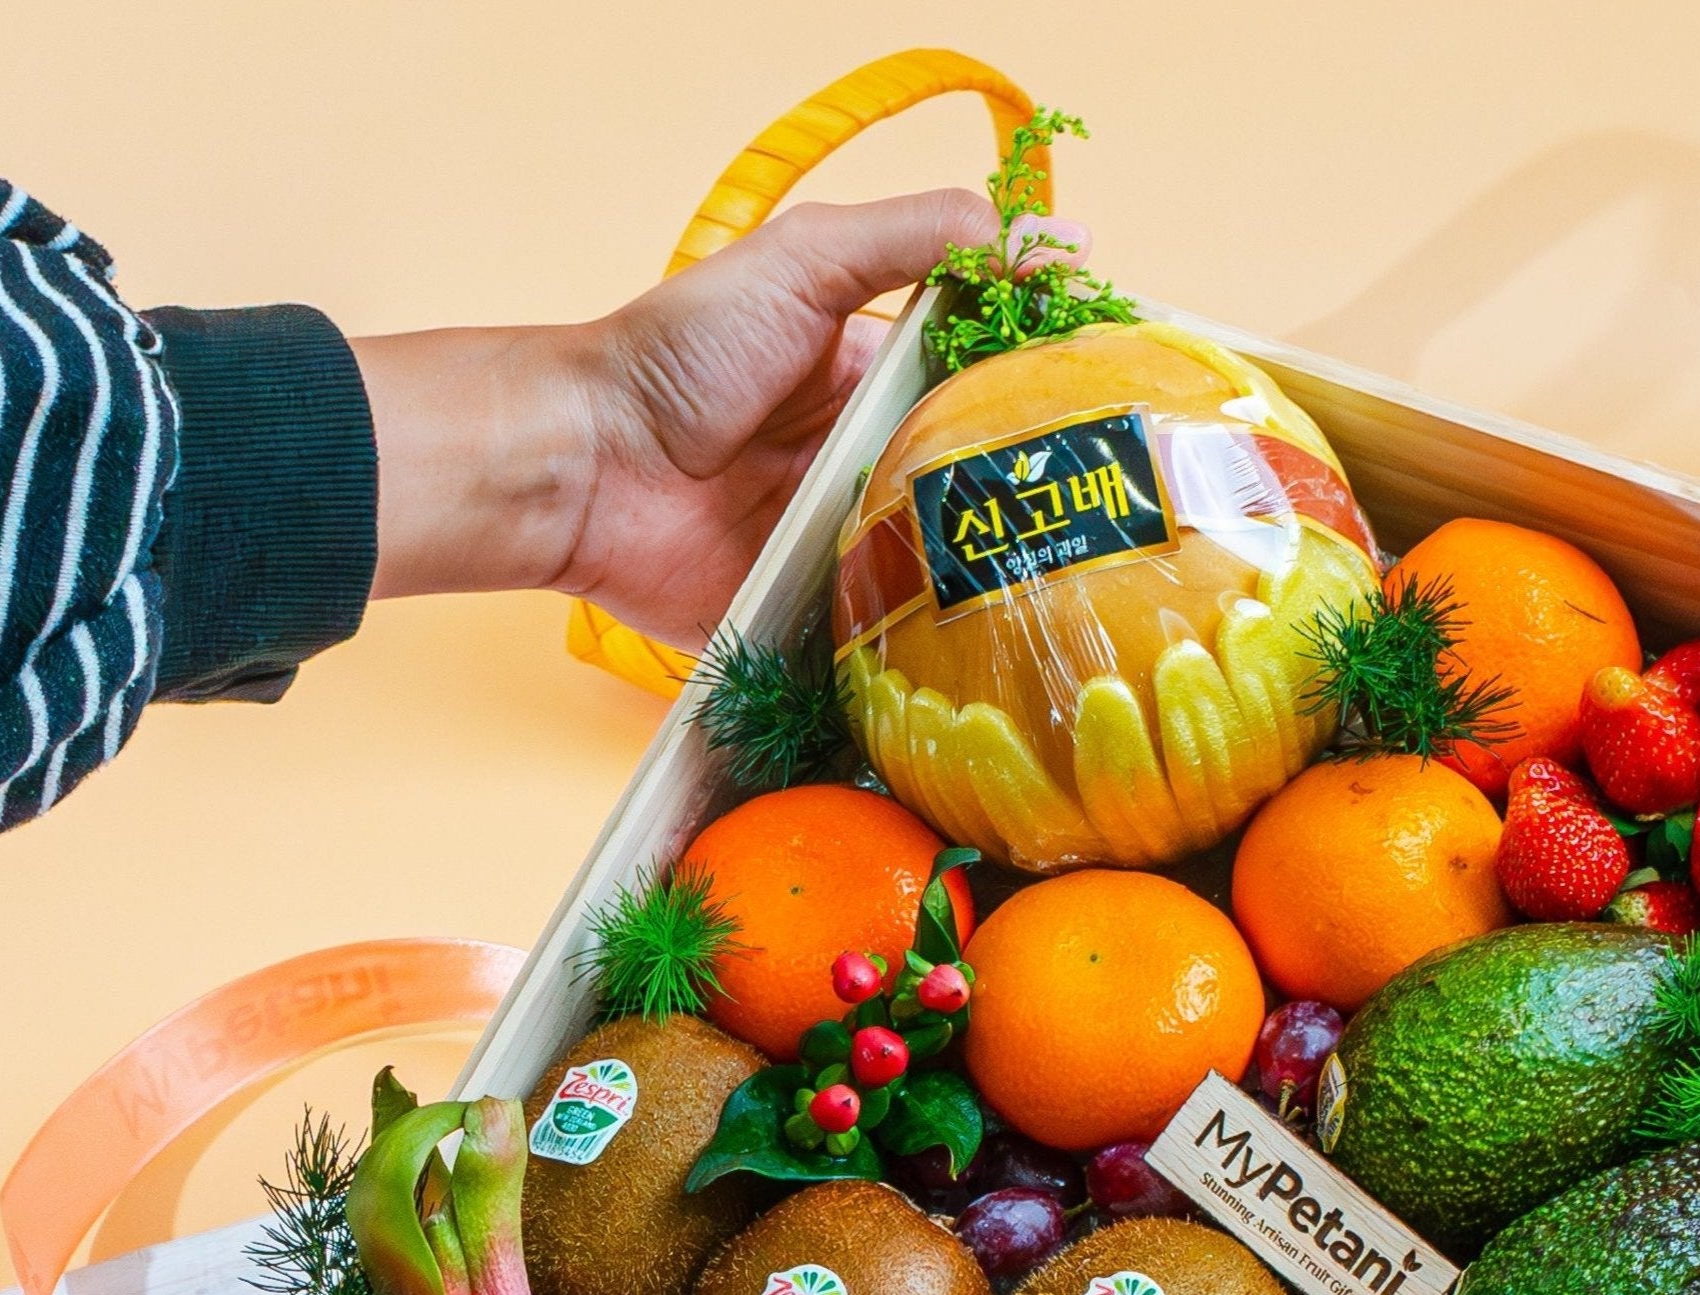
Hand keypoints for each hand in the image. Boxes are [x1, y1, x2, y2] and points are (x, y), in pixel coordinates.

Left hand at [358, 192, 1071, 645]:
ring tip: (1070, 593)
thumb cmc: (680, 354)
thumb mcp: (807, 260)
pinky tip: (992, 652)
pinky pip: (893, 646)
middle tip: (1102, 521)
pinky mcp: (819, 623)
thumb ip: (920, 240)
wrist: (588, 466)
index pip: (984, 392)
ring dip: (990, 583)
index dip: (1044, 401)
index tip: (1112, 416)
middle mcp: (869, 468)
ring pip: (948, 575)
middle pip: (978, 493)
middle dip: (1031, 508)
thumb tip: (1053, 237)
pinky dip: (931, 652)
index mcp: (874, 383)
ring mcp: (847, 551)